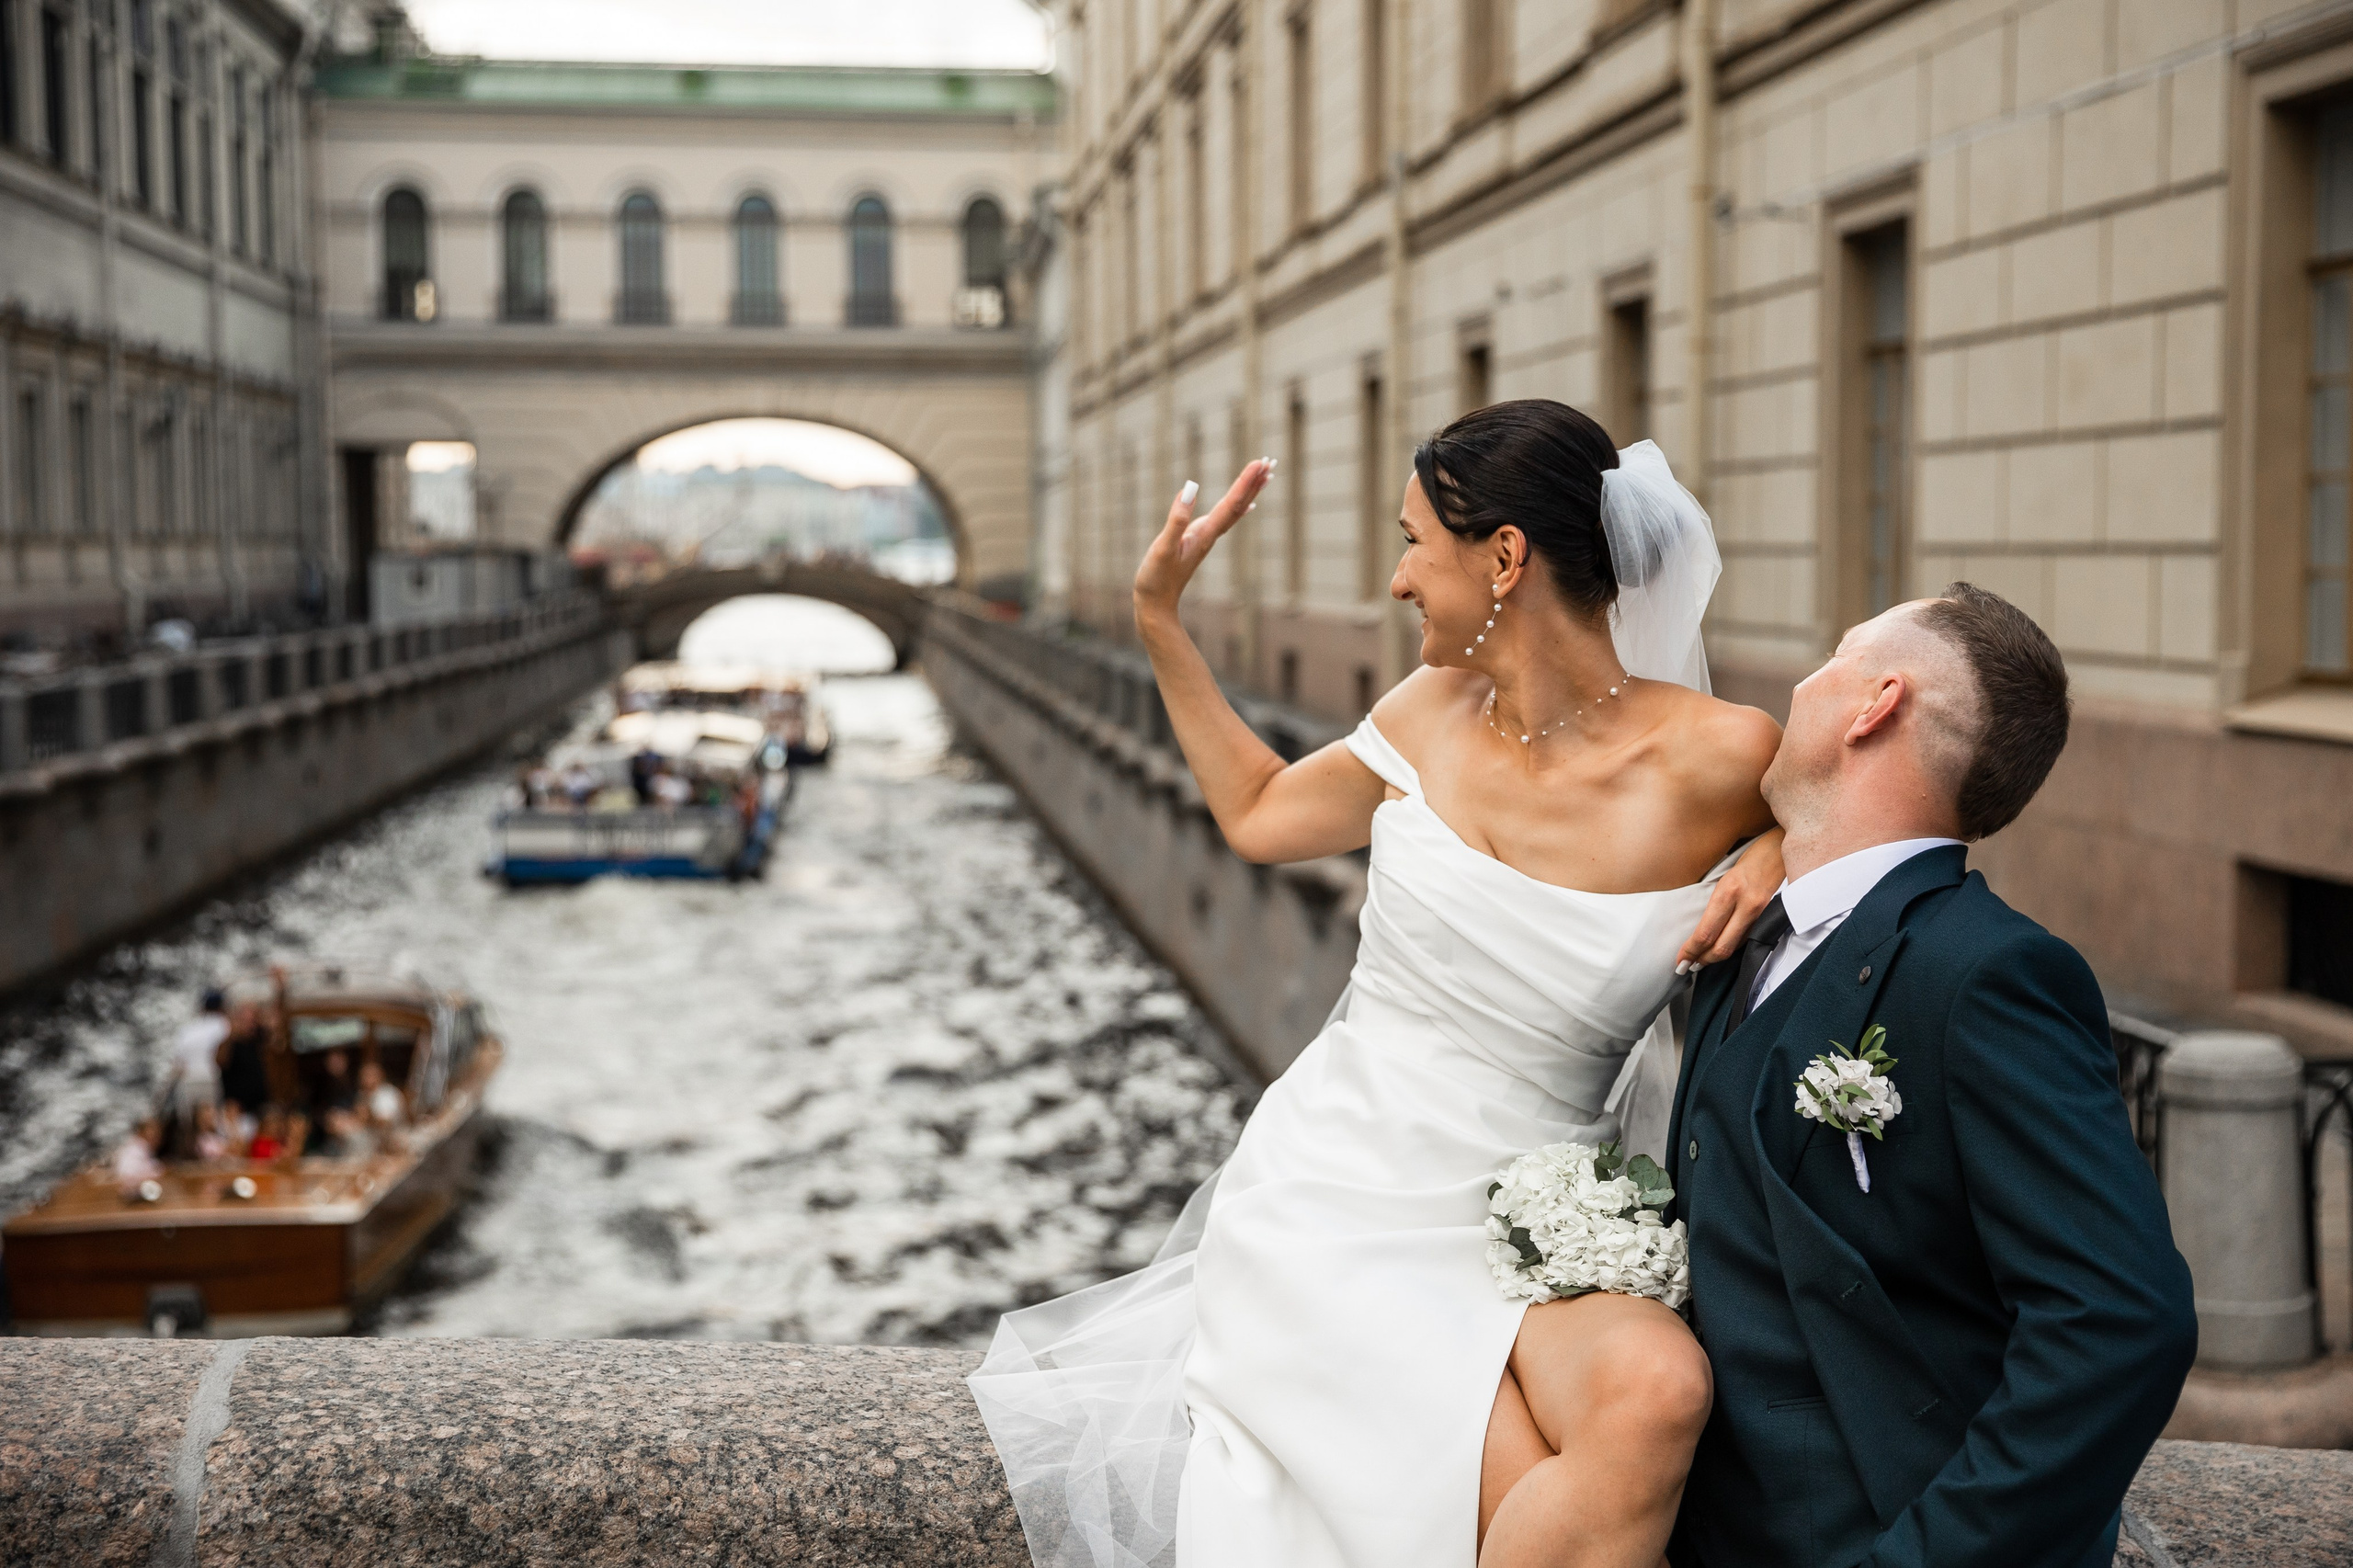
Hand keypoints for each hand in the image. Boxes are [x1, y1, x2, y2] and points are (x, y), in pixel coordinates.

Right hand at [1133, 459, 1274, 620]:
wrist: (1156, 605)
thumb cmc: (1156, 579)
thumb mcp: (1163, 548)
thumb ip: (1177, 520)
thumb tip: (1189, 491)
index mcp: (1204, 534)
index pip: (1231, 504)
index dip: (1245, 482)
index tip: (1259, 463)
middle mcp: (1210, 534)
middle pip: (1239, 505)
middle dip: (1254, 483)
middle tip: (1269, 461)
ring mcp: (1205, 538)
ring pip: (1234, 511)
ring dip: (1248, 491)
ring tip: (1264, 475)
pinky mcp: (1198, 541)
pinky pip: (1225, 519)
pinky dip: (1238, 507)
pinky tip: (1247, 506)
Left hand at [1676, 828, 1785, 972]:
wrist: (1783, 846)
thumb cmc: (1750, 857)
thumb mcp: (1726, 876)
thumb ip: (1716, 901)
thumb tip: (1701, 927)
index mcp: (1728, 892)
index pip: (1706, 932)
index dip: (1691, 951)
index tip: (1680, 959)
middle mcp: (1746, 904)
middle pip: (1721, 947)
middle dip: (1702, 960)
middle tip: (1686, 966)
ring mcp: (1761, 911)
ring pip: (1735, 946)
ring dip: (1716, 956)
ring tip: (1700, 960)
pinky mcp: (1770, 915)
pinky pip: (1748, 937)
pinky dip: (1732, 945)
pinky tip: (1721, 946)